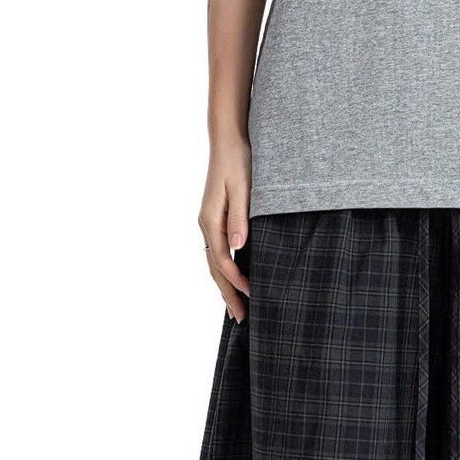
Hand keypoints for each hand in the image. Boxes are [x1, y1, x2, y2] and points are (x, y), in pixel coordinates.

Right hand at [199, 145, 252, 323]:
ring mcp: (209, 223)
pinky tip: (234, 279)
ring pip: (214, 263)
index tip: (254, 295)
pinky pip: (217, 253)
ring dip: (225, 286)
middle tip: (241, 318)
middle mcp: (206, 225)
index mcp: (210, 220)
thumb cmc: (238, 161)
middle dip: (227, 294)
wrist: (228, 140)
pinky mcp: (215, 219)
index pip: (222, 260)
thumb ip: (239, 217)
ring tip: (237, 308)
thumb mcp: (242, 188)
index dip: (237, 280)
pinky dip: (224, 271)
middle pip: (214, 268)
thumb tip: (238, 246)